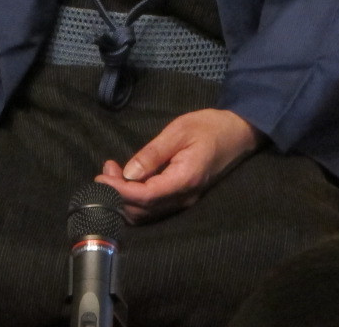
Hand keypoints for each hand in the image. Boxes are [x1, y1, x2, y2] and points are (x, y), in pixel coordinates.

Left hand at [94, 109, 262, 223]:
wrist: (238, 133)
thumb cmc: (209, 127)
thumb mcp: (179, 131)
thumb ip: (153, 153)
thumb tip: (128, 173)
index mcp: (184, 180)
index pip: (145, 197)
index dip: (120, 192)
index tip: (100, 179)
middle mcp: (184, 198)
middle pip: (143, 211)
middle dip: (118, 195)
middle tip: (104, 170)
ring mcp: (184, 200)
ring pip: (147, 212)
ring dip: (125, 197)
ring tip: (112, 172)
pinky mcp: (183, 197)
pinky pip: (155, 206)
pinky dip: (136, 197)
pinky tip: (128, 179)